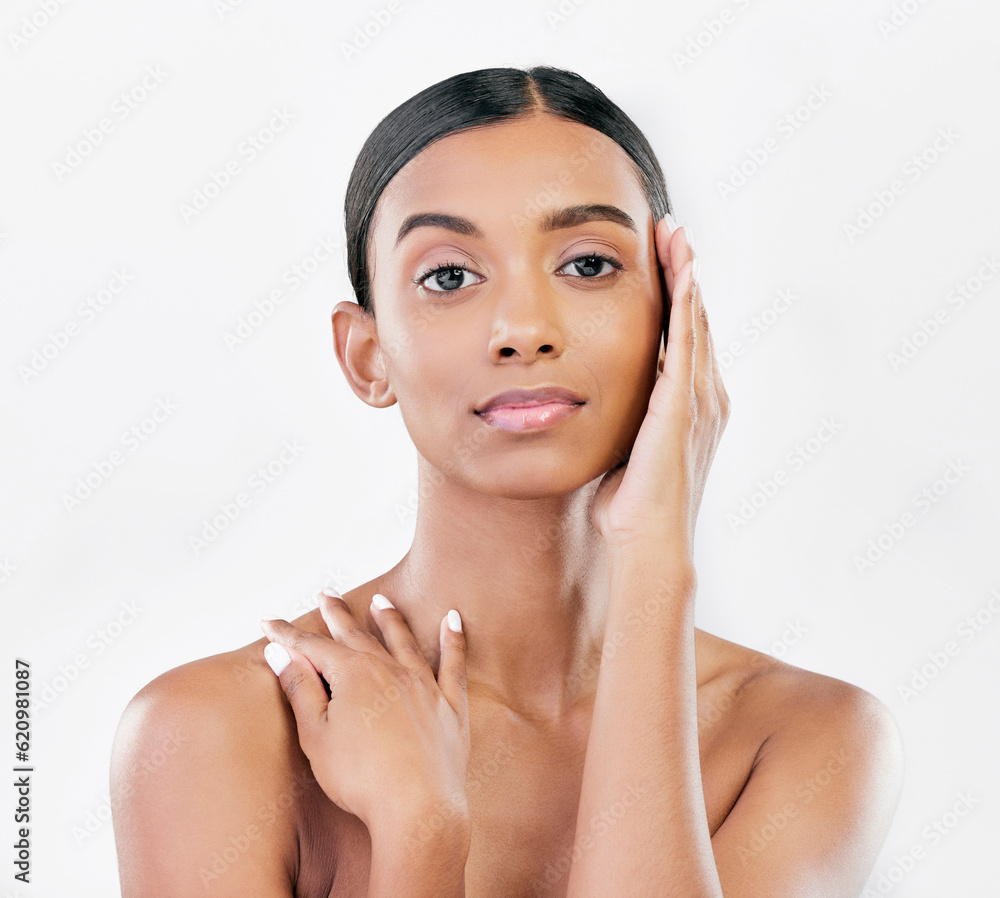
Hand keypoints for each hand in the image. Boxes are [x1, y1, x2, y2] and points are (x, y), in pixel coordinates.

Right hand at [259, 593, 469, 832]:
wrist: (417, 809)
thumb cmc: (360, 778)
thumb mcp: (317, 735)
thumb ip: (300, 689)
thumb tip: (280, 654)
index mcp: (354, 675)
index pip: (313, 647)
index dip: (288, 634)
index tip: (268, 621)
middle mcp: (390, 670)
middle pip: (358, 635)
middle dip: (338, 615)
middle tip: (326, 594)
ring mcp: (424, 686)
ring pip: (404, 642)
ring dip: (389, 619)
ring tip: (380, 600)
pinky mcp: (450, 706)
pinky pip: (453, 664)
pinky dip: (453, 640)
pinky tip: (452, 619)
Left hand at [590, 218, 729, 557]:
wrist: (647, 540)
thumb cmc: (629, 506)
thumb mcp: (625, 450)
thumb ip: (622, 421)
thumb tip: (597, 407)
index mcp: (691, 407)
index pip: (684, 339)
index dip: (676, 298)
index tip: (663, 261)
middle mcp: (706, 397)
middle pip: (696, 320)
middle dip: (684, 273)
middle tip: (672, 230)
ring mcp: (701, 399)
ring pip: (696, 321)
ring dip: (686, 275)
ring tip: (676, 234)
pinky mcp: (685, 403)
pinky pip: (688, 341)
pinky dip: (686, 303)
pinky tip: (682, 271)